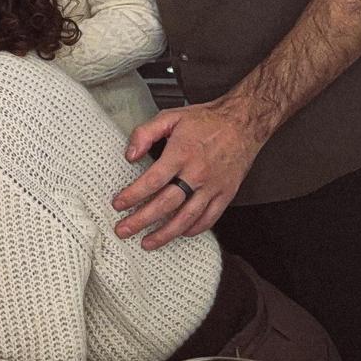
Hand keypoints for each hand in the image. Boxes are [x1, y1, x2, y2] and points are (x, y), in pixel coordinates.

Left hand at [112, 100, 260, 248]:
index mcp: (181, 154)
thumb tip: (130, 155)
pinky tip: (179, 234)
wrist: (242, 124)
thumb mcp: (170, 117)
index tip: (118, 205)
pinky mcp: (226, 194)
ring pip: (187, 217)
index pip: (152, 181)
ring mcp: (213, 187)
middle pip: (166, 204)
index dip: (132, 195)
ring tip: (148, 243)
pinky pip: (210, 218)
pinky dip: (194, 229)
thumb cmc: (206, 121)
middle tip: (123, 230)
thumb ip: (145, 133)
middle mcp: (197, 174)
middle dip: (141, 220)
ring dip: (165, 233)